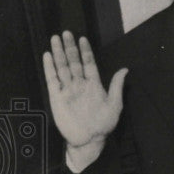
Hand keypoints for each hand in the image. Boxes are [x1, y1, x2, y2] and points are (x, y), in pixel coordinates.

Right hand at [43, 31, 127, 166]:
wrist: (89, 140)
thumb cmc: (104, 125)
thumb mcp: (114, 105)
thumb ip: (116, 86)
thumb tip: (125, 69)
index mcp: (94, 85)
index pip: (88, 64)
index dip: (86, 51)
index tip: (82, 39)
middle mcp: (79, 85)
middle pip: (73, 62)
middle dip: (70, 48)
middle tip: (66, 33)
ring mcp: (67, 90)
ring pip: (62, 67)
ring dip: (59, 53)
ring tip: (55, 38)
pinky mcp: (57, 97)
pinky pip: (52, 79)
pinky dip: (49, 67)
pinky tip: (48, 55)